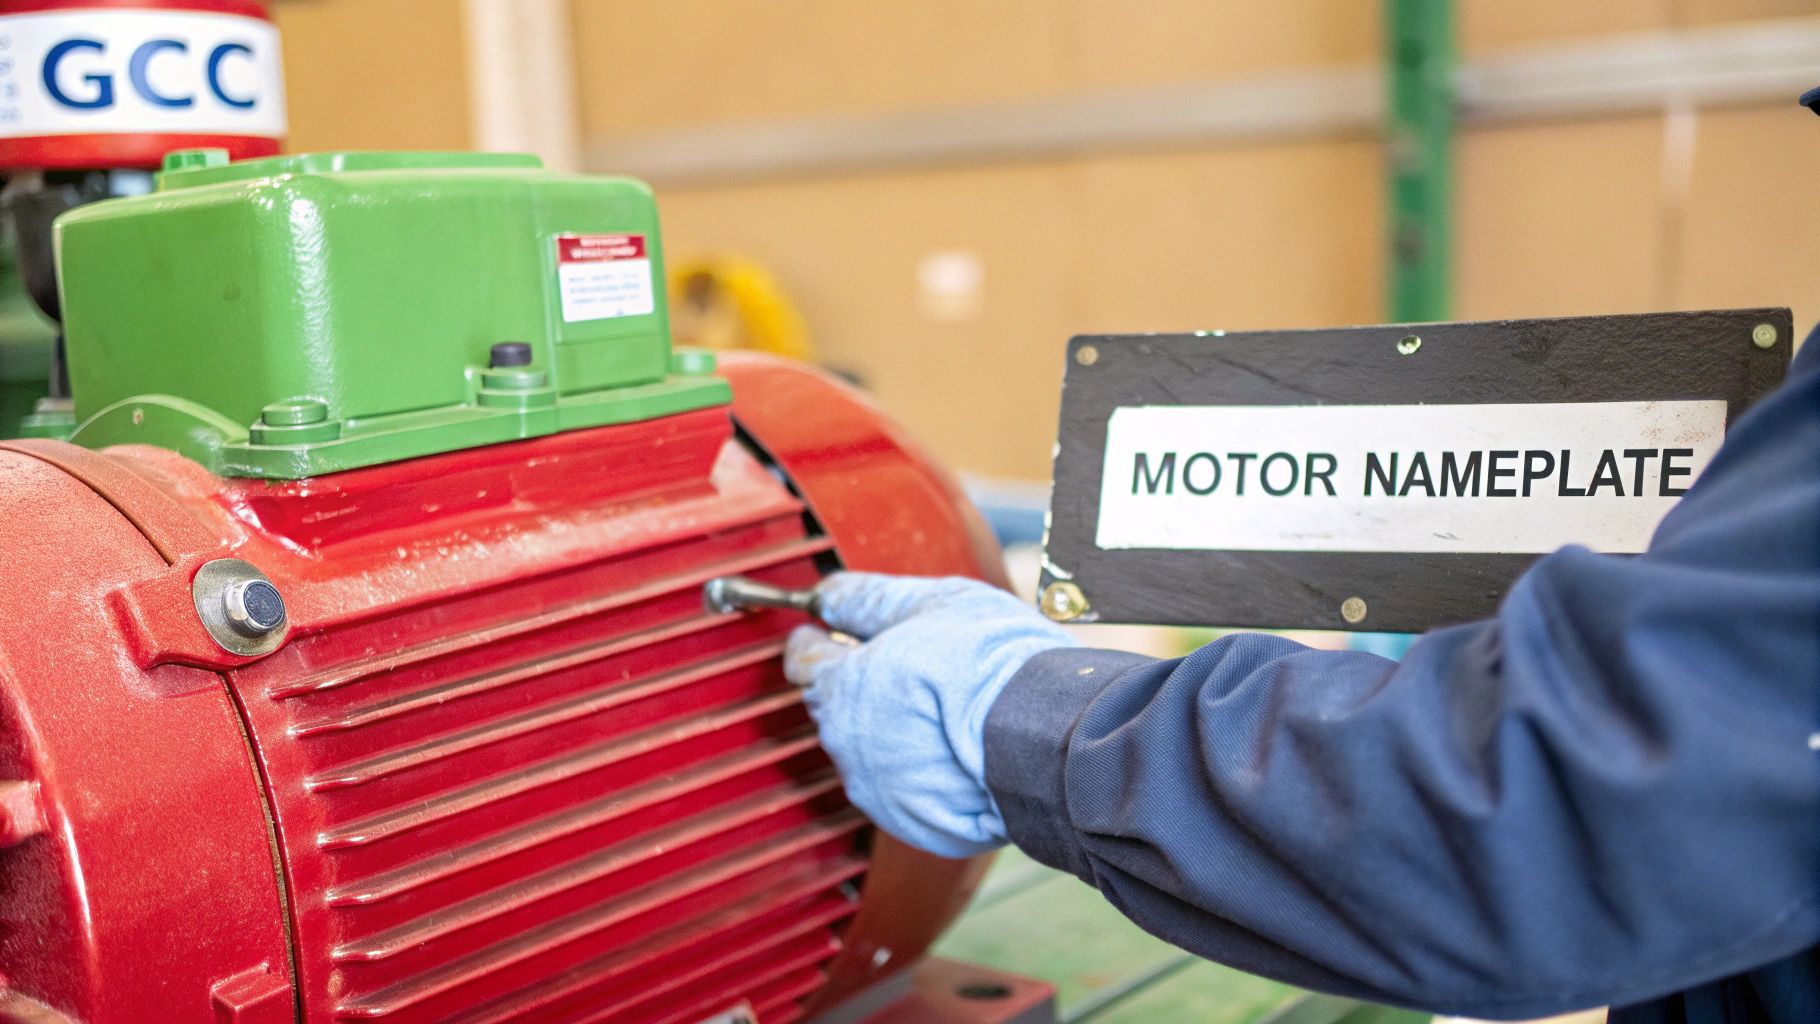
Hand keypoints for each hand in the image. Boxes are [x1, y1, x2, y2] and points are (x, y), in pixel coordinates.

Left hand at [784, 572, 1075, 857]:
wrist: (1046, 736)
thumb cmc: (992, 666)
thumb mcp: (932, 603)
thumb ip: (869, 599)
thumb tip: (830, 595)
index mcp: (843, 685)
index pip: (804, 659)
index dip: (819, 641)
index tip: (829, 632)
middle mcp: (847, 742)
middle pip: (836, 706)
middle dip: (859, 686)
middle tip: (903, 667)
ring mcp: (876, 788)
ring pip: (868, 749)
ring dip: (889, 729)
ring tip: (939, 708)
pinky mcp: (910, 822)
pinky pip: (901, 788)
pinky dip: (918, 769)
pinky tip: (952, 748)